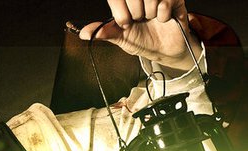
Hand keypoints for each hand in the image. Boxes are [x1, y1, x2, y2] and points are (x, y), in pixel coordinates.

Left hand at [77, 0, 200, 72]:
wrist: (165, 50)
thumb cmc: (142, 40)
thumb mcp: (121, 38)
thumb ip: (103, 32)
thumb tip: (83, 33)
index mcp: (125, 0)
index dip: (121, 12)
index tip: (126, 23)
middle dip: (136, 15)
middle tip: (140, 20)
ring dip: (150, 14)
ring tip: (151, 18)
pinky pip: (165, 3)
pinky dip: (163, 15)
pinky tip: (163, 18)